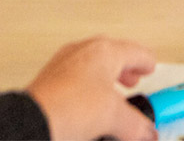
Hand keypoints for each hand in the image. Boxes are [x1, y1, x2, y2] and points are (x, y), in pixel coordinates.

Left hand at [26, 36, 157, 140]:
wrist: (34, 121)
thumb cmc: (69, 106)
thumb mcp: (116, 117)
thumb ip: (137, 125)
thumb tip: (145, 133)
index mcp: (103, 51)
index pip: (134, 51)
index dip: (146, 61)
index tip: (150, 65)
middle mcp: (81, 52)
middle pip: (110, 56)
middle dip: (124, 69)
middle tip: (133, 79)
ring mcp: (62, 65)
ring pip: (91, 67)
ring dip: (105, 80)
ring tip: (111, 98)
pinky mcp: (48, 82)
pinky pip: (75, 80)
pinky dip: (87, 89)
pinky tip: (88, 108)